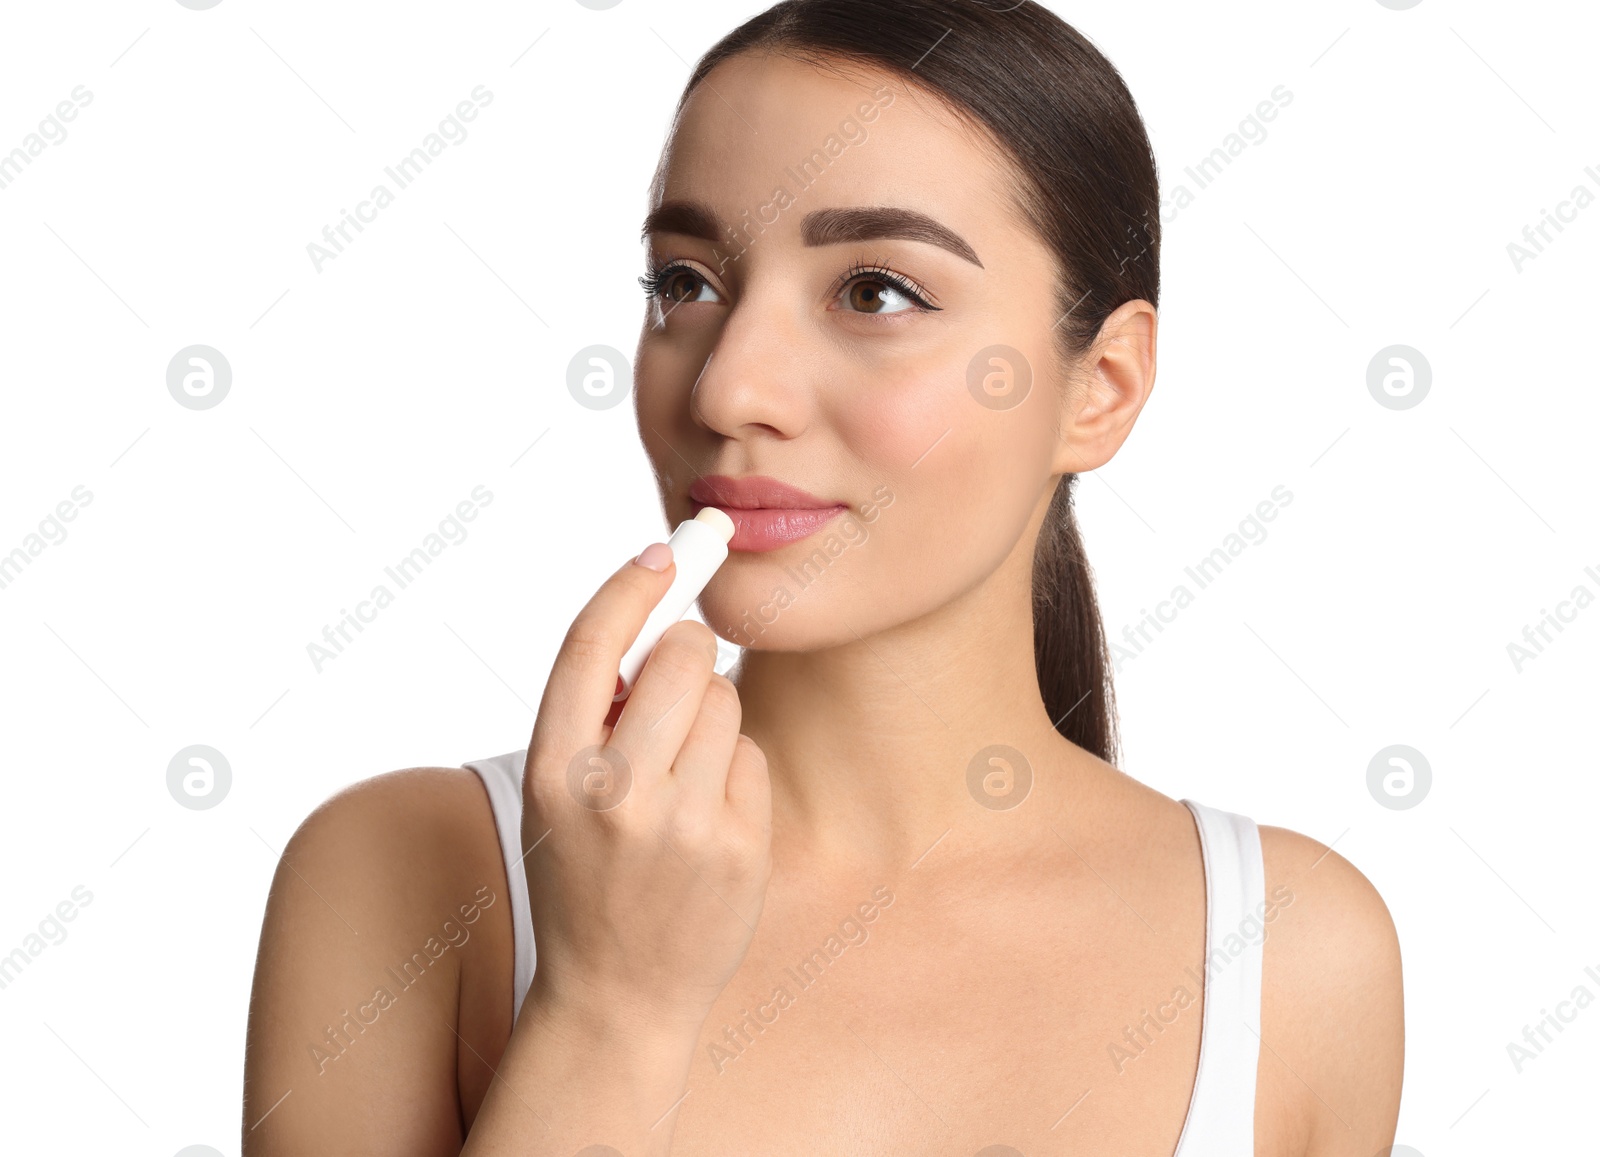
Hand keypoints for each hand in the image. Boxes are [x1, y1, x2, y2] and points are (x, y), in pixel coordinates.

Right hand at [519, 543, 772, 1039]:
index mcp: (552, 770)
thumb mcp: (556, 797)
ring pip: (725, 700)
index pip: (591, 645)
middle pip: (683, 656)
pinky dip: (733, 774)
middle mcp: (612, 793)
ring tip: (680, 782)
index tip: (665, 551)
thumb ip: (593, 716)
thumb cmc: (585, 878)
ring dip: (709, 720)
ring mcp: (681, 823)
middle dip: (686, 657)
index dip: (630, 587)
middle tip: (675, 689)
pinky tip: (707, 824)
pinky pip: (750, 755)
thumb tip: (658, 623)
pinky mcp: (737, 847)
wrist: (616, 998)